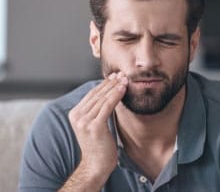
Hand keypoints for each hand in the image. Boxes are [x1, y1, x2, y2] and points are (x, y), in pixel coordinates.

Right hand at [68, 72, 127, 186]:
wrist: (96, 165)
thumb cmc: (99, 144)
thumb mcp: (94, 123)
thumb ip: (97, 110)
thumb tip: (109, 93)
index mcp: (75, 113)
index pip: (91, 94)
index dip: (104, 84)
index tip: (115, 76)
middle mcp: (77, 116)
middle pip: (97, 94)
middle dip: (111, 83)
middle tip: (122, 74)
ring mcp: (84, 121)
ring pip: (102, 98)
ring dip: (115, 87)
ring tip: (125, 79)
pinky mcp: (94, 126)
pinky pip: (107, 106)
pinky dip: (116, 95)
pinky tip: (123, 89)